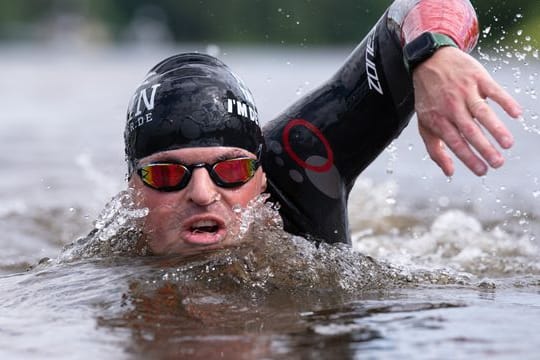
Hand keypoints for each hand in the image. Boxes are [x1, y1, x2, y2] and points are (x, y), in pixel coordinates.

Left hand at [412, 46, 521, 175]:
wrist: (429, 60)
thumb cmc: (428, 97)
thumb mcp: (425, 123)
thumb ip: (435, 149)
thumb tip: (449, 172)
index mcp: (438, 119)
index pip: (455, 143)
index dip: (468, 157)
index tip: (482, 171)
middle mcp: (451, 106)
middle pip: (470, 130)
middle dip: (484, 148)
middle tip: (498, 163)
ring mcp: (465, 91)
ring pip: (482, 112)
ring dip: (496, 128)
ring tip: (508, 144)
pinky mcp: (477, 77)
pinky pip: (494, 90)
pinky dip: (506, 101)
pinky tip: (517, 114)